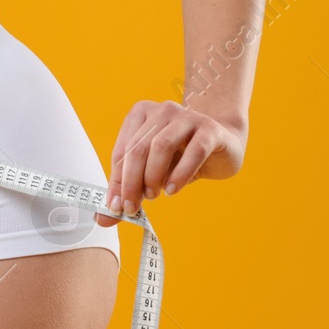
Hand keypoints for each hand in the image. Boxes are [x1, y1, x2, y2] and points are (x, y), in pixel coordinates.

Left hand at [96, 99, 244, 225]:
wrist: (223, 146)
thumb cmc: (182, 156)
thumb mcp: (152, 171)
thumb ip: (128, 190)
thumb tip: (105, 217)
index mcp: (141, 114)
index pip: (121, 151)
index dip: (116, 181)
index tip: (116, 206)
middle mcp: (162, 111)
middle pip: (138, 148)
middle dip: (131, 182)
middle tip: (132, 207)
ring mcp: (187, 117)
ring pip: (162, 145)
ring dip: (153, 175)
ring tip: (154, 195)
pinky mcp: (210, 130)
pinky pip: (194, 151)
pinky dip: (180, 174)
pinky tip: (173, 189)